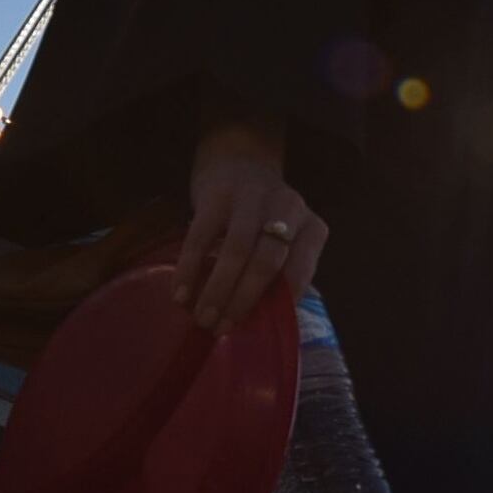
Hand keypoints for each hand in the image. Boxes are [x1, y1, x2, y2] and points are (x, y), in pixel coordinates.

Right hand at [179, 119, 326, 329]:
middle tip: (219, 327)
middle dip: (242, 300)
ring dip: (217, 289)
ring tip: (201, 317)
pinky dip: (189, 269)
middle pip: (267, 262)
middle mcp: (288, 208)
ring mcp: (252, 198)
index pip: (300, 271)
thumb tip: (255, 327)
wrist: (238, 162)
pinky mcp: (217, 194)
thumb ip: (277, 277)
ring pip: (236, 250)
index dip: (277, 304)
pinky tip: (180, 294)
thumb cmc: (262, 220)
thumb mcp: (283, 243)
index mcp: (311, 227)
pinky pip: (201, 236)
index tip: (254, 329)